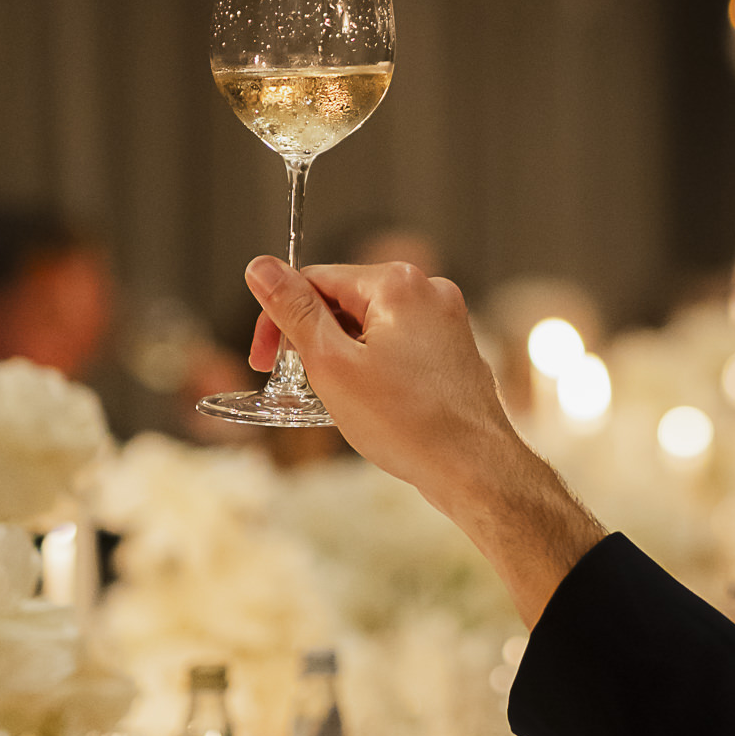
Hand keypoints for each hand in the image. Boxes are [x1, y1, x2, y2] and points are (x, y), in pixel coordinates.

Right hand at [243, 258, 602, 621]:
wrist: (474, 469)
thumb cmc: (406, 423)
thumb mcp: (331, 363)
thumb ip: (293, 311)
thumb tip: (260, 266)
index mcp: (397, 283)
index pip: (315, 280)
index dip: (279, 319)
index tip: (263, 362)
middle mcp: (428, 291)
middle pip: (344, 301)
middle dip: (313, 340)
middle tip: (297, 384)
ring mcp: (446, 322)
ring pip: (369, 327)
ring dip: (341, 357)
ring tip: (338, 400)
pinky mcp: (453, 351)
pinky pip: (397, 347)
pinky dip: (373, 369)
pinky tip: (371, 404)